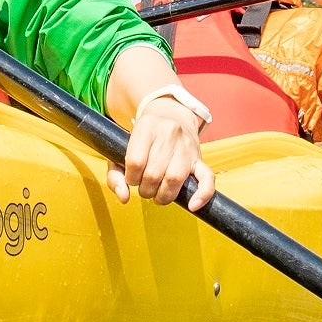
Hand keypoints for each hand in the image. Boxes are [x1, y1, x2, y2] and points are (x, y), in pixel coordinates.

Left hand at [112, 90, 214, 211]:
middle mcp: (169, 132)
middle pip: (154, 173)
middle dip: (146, 189)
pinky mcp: (199, 157)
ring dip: (164, 195)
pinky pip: (207, 178)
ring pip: (175, 179)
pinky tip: (192, 205)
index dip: (131, 178)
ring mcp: (186, 145)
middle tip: (145, 187)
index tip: (133, 177)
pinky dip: (202, 195)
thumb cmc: (142, 139)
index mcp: (146, 126)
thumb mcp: (122, 149)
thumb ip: (115, 175)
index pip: (135, 162)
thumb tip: (123, 197)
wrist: (171, 116)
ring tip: (158, 194)